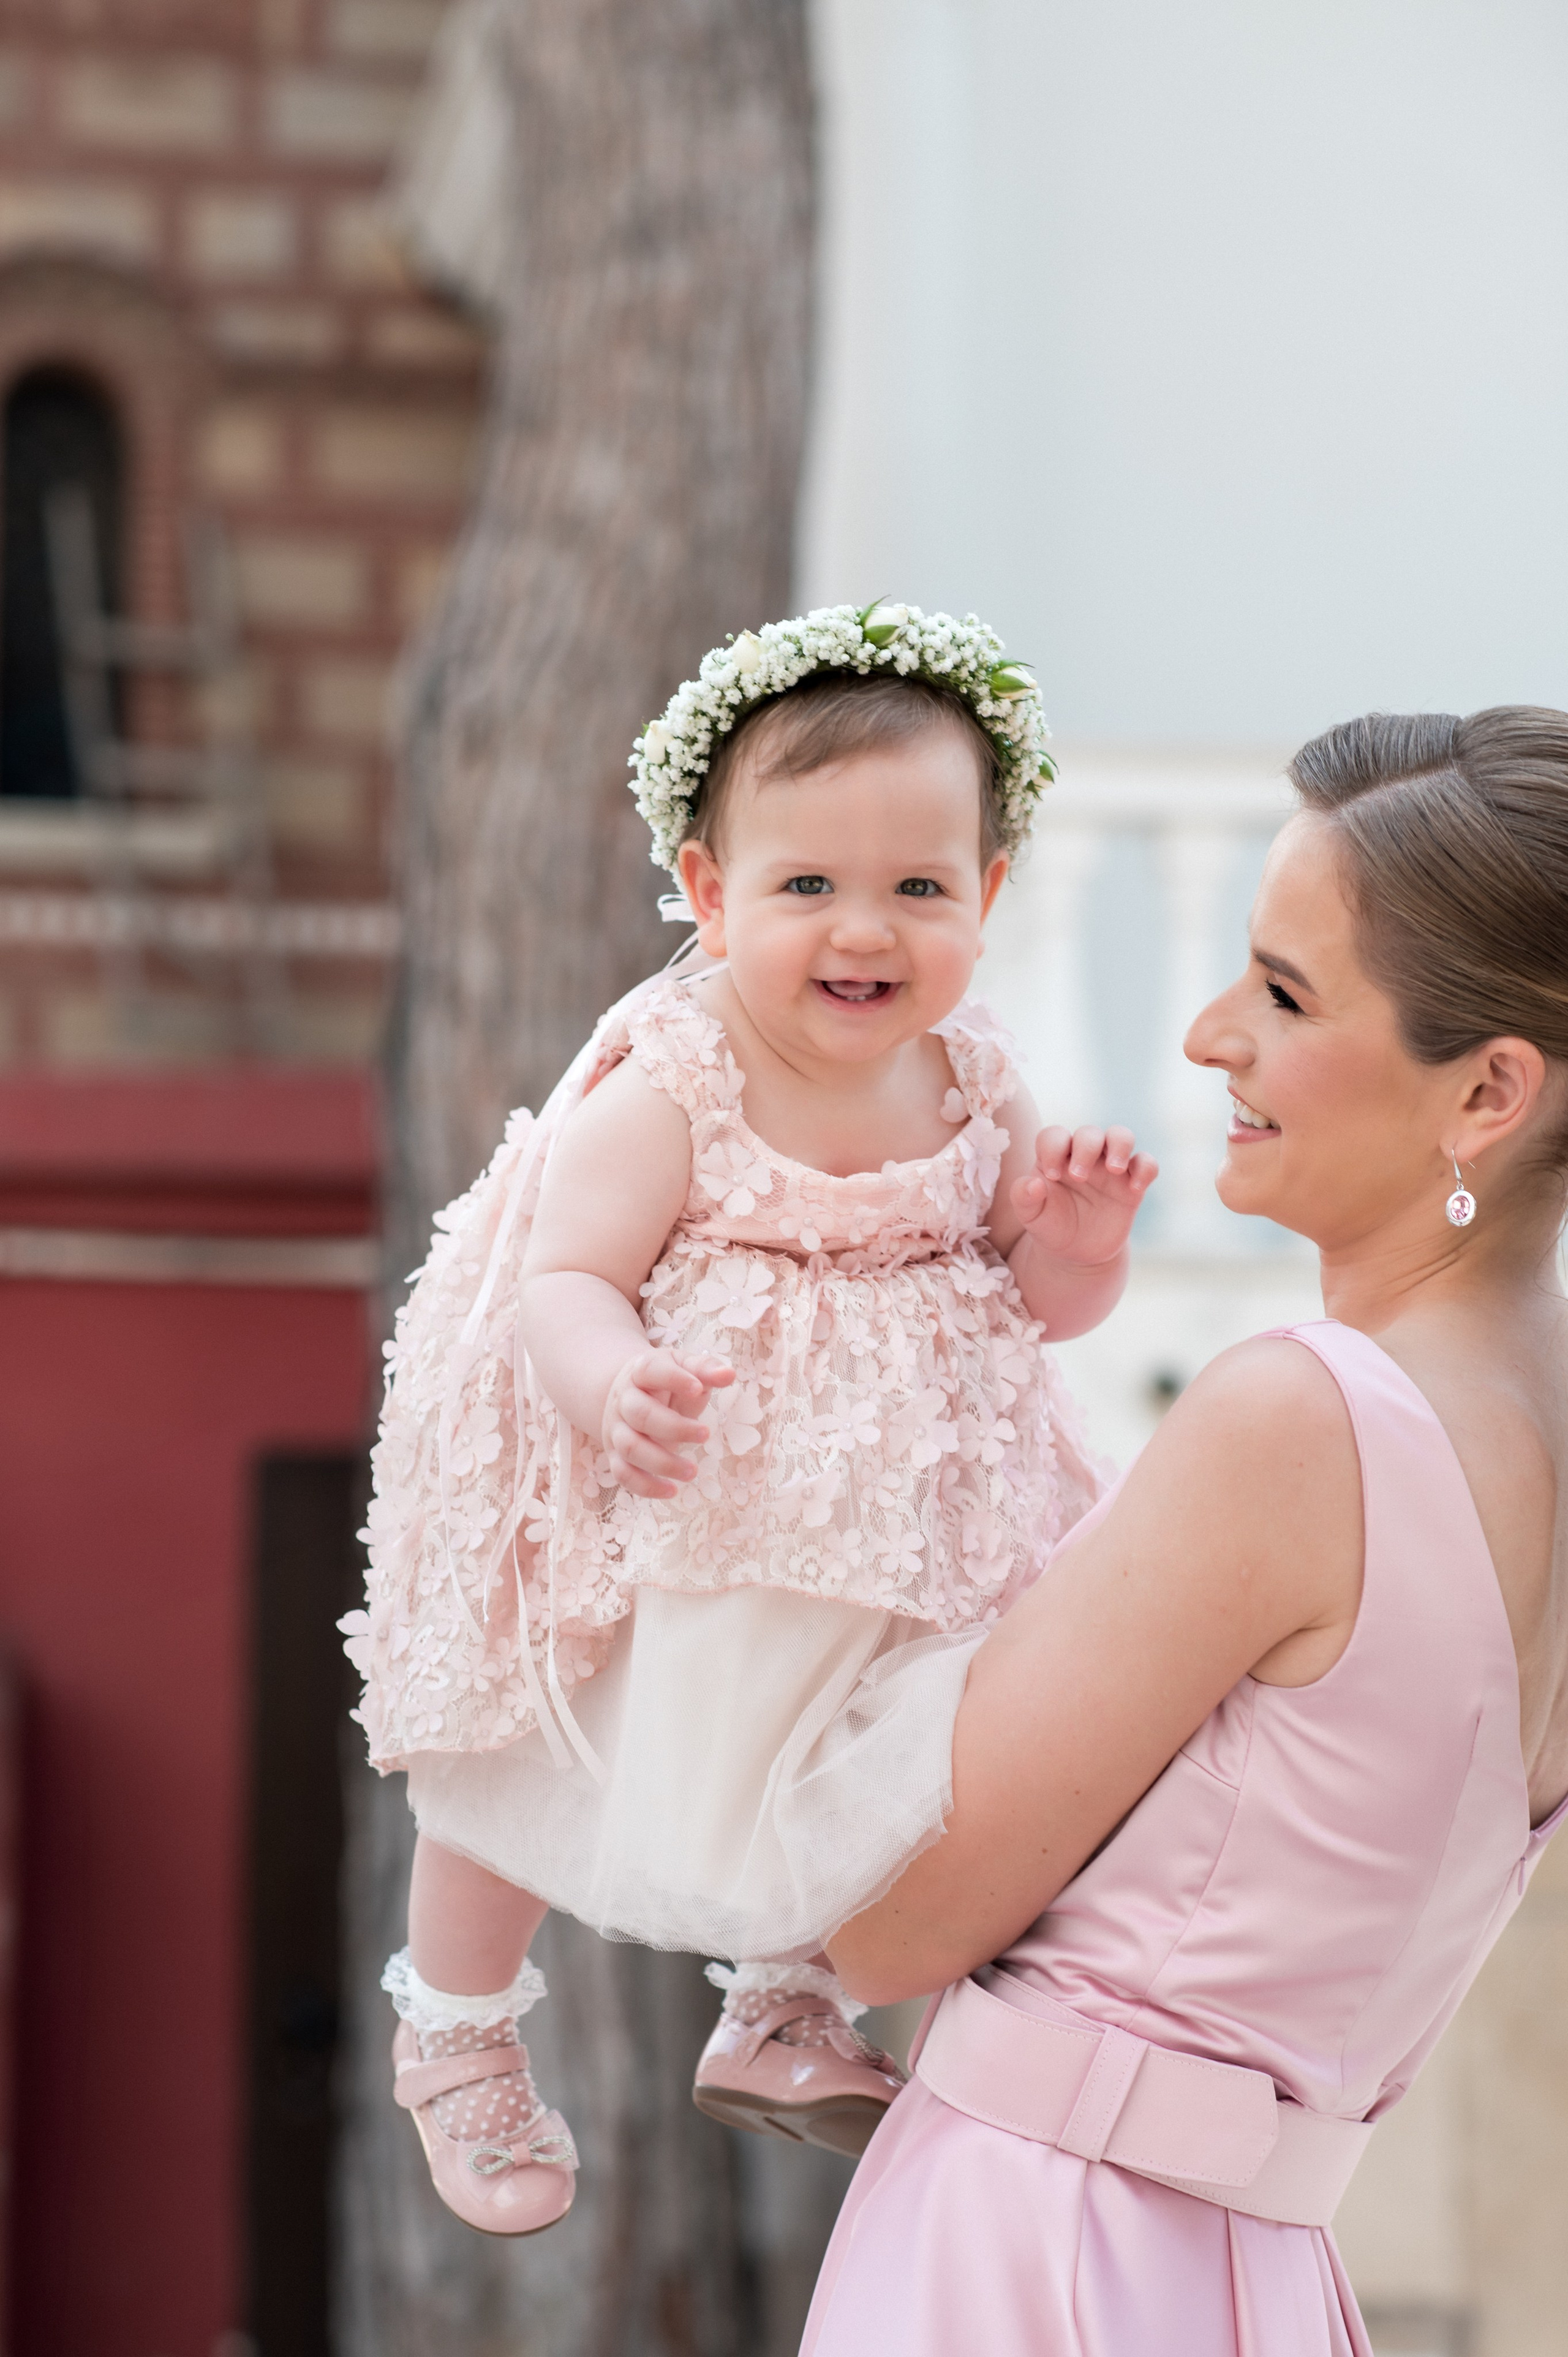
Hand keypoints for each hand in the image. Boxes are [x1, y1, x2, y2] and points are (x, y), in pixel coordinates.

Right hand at [601, 1349, 734, 1498]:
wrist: (629, 1396)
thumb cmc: (666, 1382)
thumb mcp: (685, 1367)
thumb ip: (706, 1369)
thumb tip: (730, 1374)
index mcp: (640, 1372)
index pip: (651, 1370)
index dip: (674, 1379)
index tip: (698, 1389)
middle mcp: (623, 1400)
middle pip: (641, 1415)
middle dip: (674, 1428)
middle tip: (706, 1435)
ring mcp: (616, 1429)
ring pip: (631, 1448)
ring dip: (662, 1463)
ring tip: (692, 1472)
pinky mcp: (615, 1454)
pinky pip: (624, 1474)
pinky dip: (646, 1487)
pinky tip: (672, 1492)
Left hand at [1010, 1126, 1157, 1267]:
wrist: (1077, 1252)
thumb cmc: (1051, 1225)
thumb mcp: (1031, 1217)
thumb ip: (1023, 1198)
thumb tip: (1033, 1183)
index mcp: (1055, 1157)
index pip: (1054, 1135)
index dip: (1052, 1148)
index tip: (1051, 1175)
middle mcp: (1084, 1156)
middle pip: (1089, 1132)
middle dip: (1085, 1148)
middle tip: (1079, 1176)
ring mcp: (1110, 1168)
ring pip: (1121, 1136)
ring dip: (1120, 1145)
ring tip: (1114, 1168)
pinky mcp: (1132, 1185)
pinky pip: (1146, 1164)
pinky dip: (1145, 1169)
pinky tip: (1135, 1188)